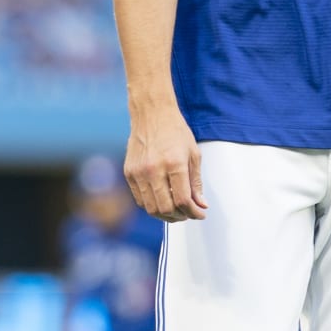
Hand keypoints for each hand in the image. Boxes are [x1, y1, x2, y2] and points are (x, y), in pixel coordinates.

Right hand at [124, 103, 207, 221]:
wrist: (151, 113)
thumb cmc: (174, 131)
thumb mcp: (193, 154)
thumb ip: (196, 182)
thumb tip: (200, 204)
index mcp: (174, 163)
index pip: (183, 200)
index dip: (193, 212)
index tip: (200, 213)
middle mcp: (154, 169)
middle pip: (166, 208)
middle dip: (181, 216)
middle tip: (188, 214)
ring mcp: (139, 172)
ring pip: (151, 208)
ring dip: (166, 215)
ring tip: (176, 211)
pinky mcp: (129, 173)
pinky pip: (140, 199)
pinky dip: (152, 206)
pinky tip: (162, 201)